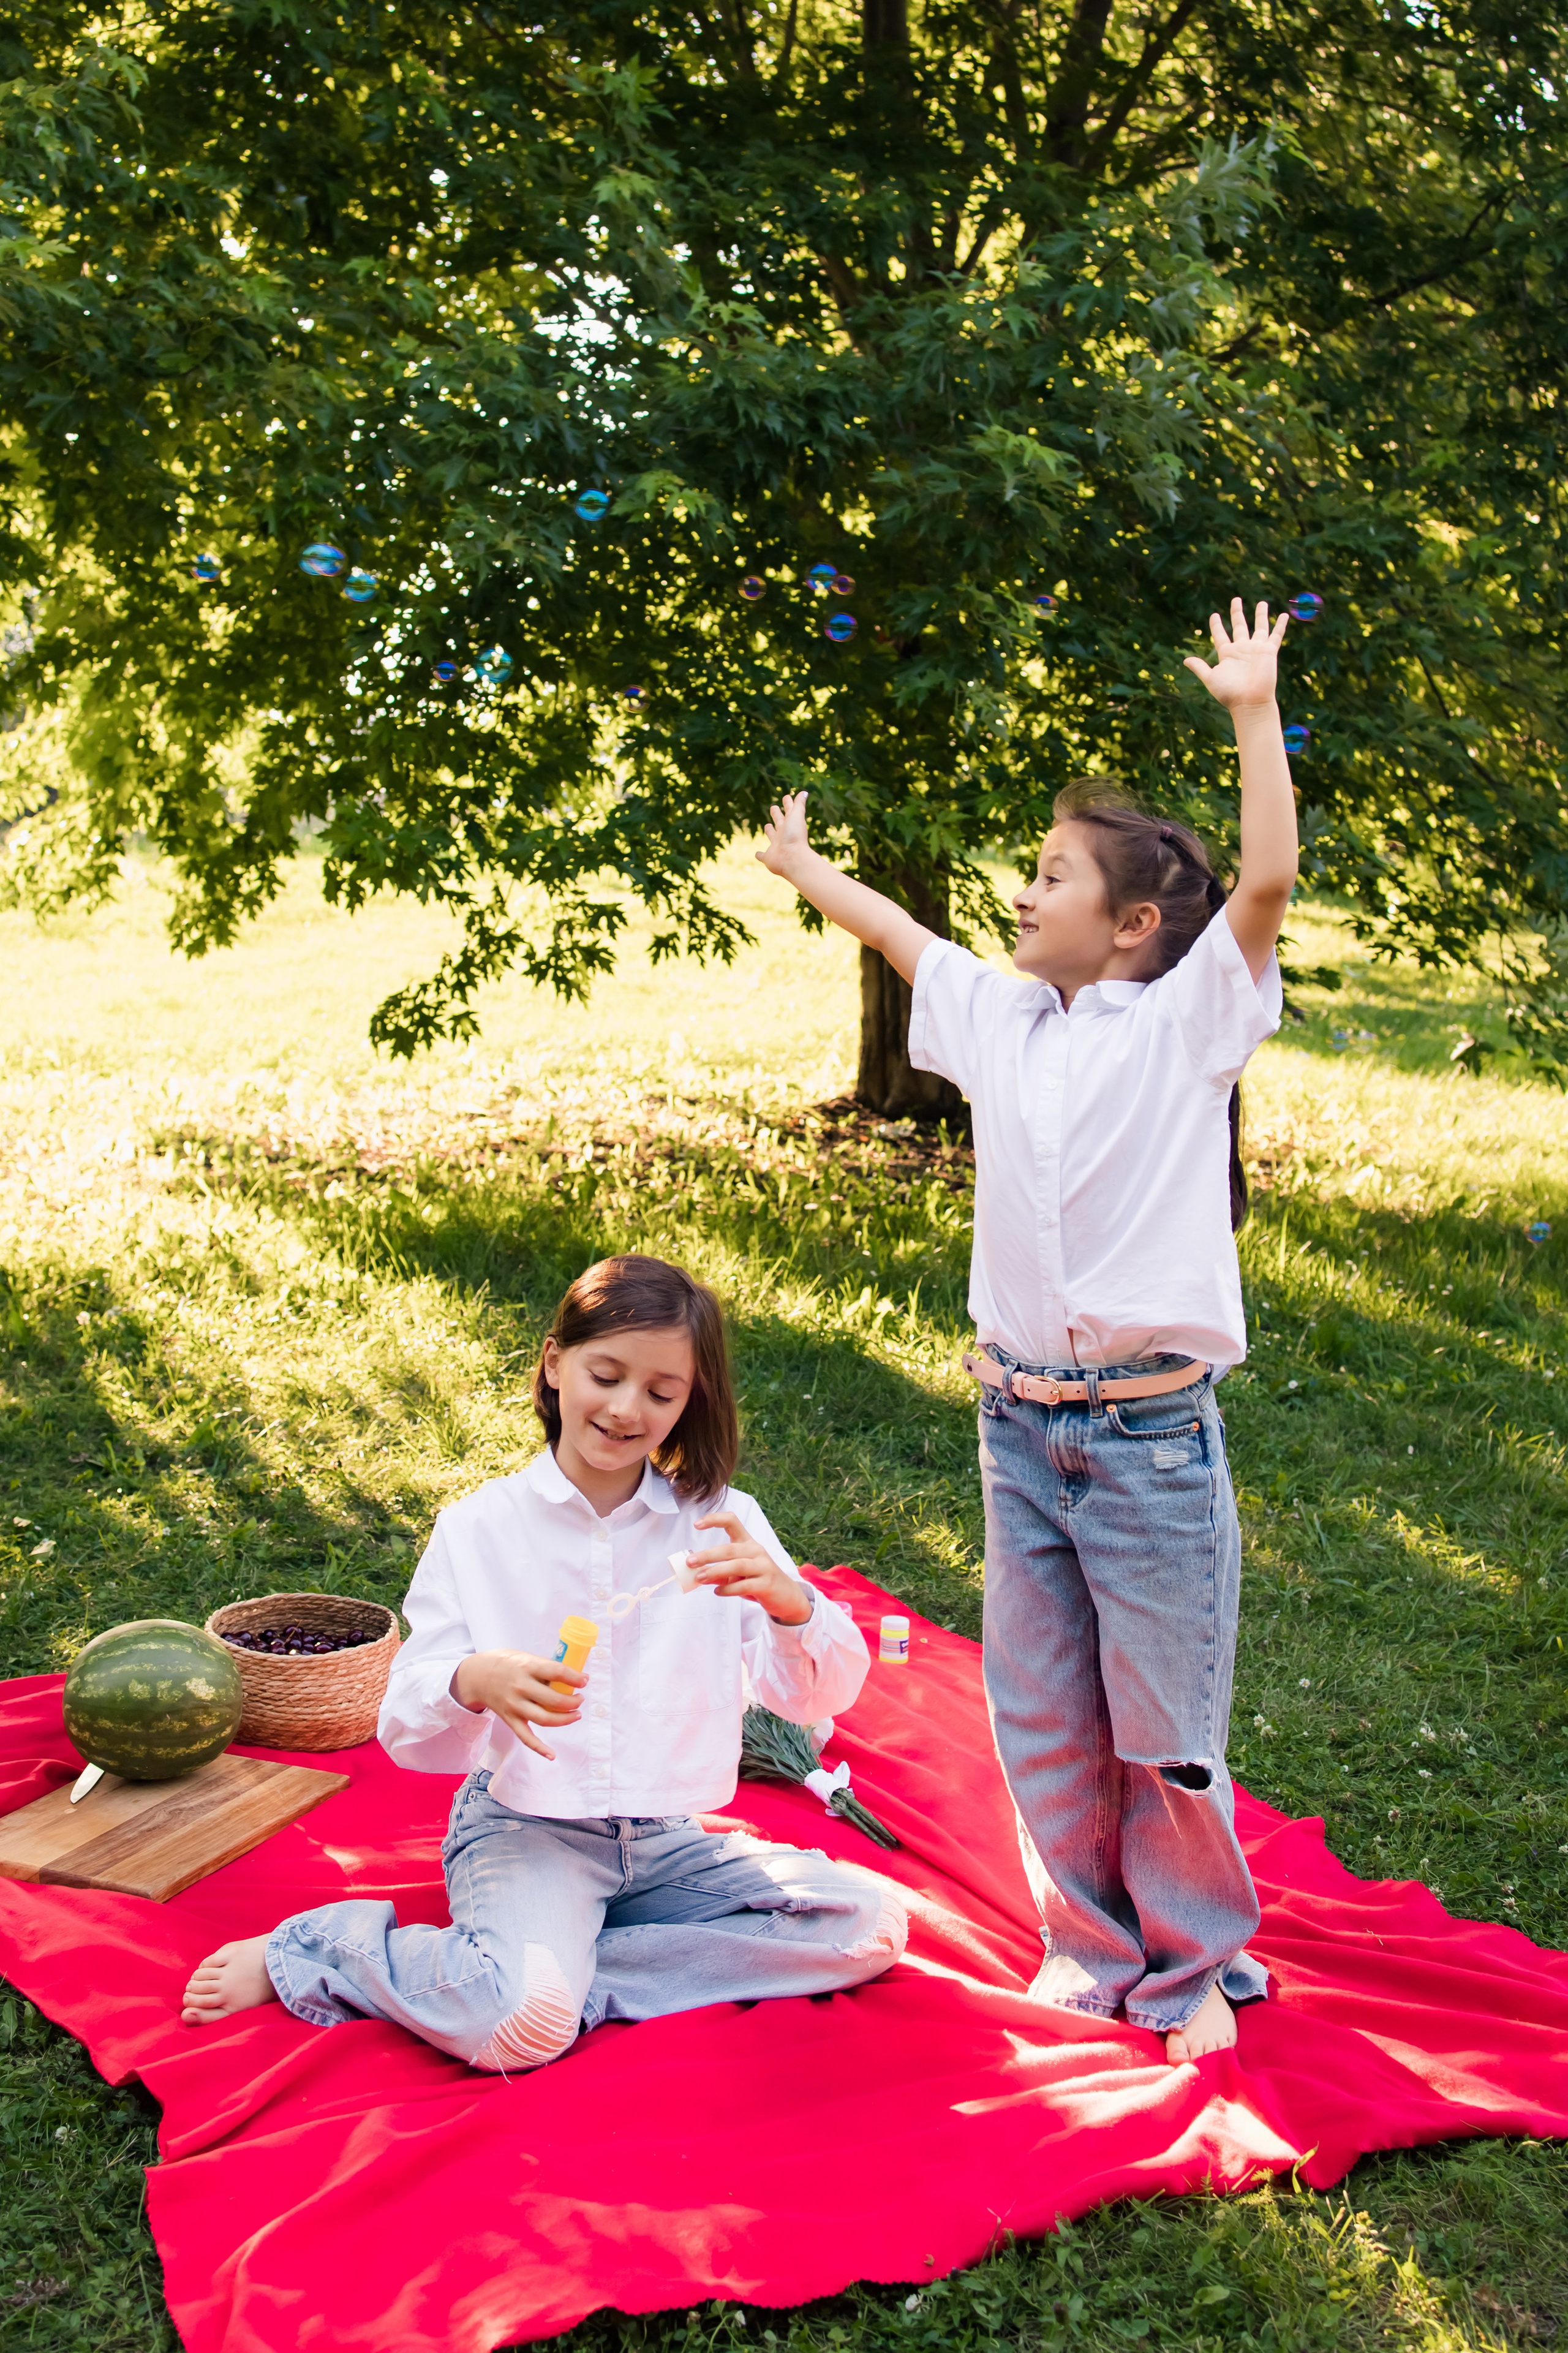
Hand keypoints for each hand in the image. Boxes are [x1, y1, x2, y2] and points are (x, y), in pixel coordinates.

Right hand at [450, 1649, 585, 1760]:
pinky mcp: (510, 1719)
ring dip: (565, 1719)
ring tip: (576, 1714)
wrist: (477, 1676)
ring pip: (545, 1719)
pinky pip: (525, 1737)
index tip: (585, 1681)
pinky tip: (552, 1755)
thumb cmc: (507, 1663)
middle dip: (573, 1702)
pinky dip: (539, 1748)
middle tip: (580, 1699)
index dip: (575, 1678)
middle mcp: (520, 1687)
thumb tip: (571, 1676)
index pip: (556, 1672)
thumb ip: (545, 1667)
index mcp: (527, 1667)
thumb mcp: (525, 1657)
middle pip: (553, 1700)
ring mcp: (514, 1705)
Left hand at [687, 1511, 812, 1623]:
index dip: (714, 1519)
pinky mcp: (767, 1584)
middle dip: (708, 1555)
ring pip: (737, 1565)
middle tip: (690, 1562)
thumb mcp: (737, 1574)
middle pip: (730, 1548)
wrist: (786, 1596)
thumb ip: (719, 1573)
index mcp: (748, 1543)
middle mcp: (756, 1551)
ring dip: (715, 1571)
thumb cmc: (757, 1580)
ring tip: (700, 1578)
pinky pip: (744, 1585)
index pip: (732, 1522)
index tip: (696, 1525)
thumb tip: (695, 1574)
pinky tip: (718, 1591)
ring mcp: (764, 1567)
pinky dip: (728, 1589)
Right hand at [756, 789, 811, 877]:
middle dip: (777, 815)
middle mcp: (783, 835)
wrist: (792, 859)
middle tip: (773, 808)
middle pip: (779, 822)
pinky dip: (760, 855)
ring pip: (772, 836)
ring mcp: (776, 846)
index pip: (789, 811)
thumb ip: (799, 805)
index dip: (788, 803)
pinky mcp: (769, 857)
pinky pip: (763, 856)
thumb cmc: (794, 836)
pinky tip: (757, 854)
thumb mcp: (797, 816)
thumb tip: (805, 792)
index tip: (786, 797)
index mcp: (790, 824)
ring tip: (767, 826)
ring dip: (769, 831)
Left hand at [1183, 598, 1286, 712]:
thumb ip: (1200, 667)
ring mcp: (1256, 649)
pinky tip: (1284, 615)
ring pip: (1259, 627)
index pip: (1220, 635)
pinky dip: (1281, 625)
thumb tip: (1185, 660)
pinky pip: (1276, 635)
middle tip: (1236, 599)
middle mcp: (1242, 649)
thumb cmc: (1230, 693)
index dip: (1217, 625)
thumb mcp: (1211, 679)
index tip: (1214, 615)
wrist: (1250, 702)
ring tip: (1262, 602)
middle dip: (1237, 612)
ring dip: (1260, 614)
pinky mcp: (1269, 652)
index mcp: (1227, 654)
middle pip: (1239, 625)